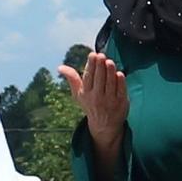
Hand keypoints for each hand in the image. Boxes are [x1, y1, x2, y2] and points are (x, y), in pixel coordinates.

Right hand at [58, 52, 131, 169]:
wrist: (104, 125)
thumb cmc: (91, 104)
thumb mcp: (79, 94)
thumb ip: (72, 78)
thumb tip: (60, 67)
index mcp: (86, 93)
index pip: (88, 77)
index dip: (91, 65)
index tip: (92, 54)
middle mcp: (97, 97)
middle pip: (99, 78)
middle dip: (100, 66)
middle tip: (101, 55)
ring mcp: (109, 100)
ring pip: (110, 82)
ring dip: (110, 71)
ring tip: (110, 61)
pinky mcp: (121, 103)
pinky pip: (121, 90)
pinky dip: (120, 81)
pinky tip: (119, 73)